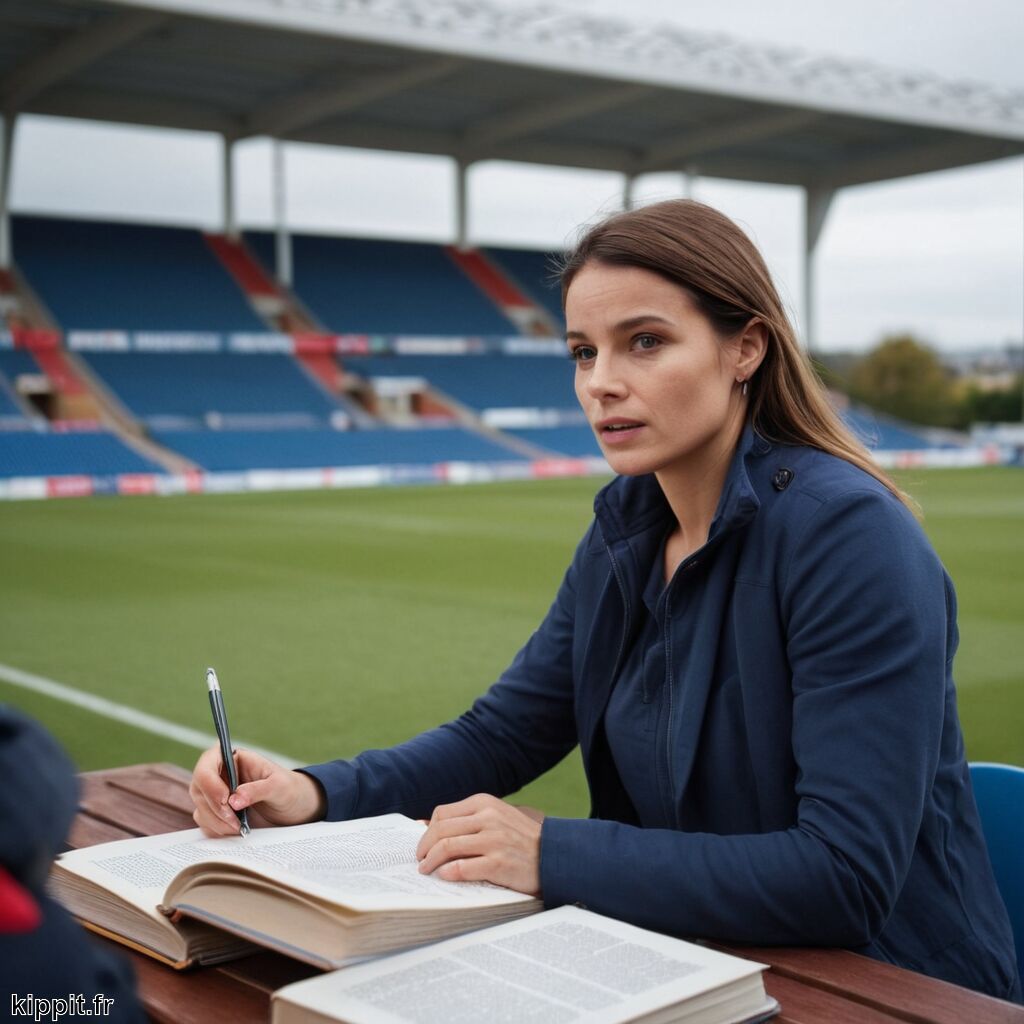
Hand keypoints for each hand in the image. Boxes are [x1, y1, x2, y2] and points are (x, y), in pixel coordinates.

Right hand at [189, 746, 324, 836]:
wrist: (295, 809)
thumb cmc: (289, 789)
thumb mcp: (279, 786)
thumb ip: (258, 789)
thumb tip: (233, 800)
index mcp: (234, 759)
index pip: (209, 762)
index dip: (210, 782)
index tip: (226, 799)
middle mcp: (221, 775)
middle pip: (199, 788)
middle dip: (215, 808)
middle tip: (235, 821)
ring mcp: (216, 795)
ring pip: (200, 808)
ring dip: (217, 822)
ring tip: (239, 827)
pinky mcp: (217, 813)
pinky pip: (205, 823)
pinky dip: (217, 830)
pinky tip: (235, 831)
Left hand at [415, 794, 542, 895]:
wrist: (554, 855)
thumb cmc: (520, 839)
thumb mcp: (496, 817)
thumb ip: (466, 819)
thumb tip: (424, 825)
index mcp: (485, 803)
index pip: (442, 813)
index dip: (427, 831)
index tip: (424, 845)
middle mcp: (488, 818)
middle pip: (440, 830)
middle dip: (423, 848)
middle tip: (420, 861)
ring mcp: (494, 840)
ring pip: (446, 847)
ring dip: (430, 862)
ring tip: (426, 871)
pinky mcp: (499, 863)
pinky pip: (462, 868)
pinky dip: (448, 873)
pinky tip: (445, 877)